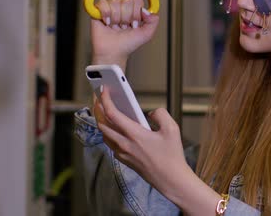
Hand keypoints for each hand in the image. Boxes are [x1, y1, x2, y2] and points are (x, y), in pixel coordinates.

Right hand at [91, 0, 158, 64]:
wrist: (113, 52)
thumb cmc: (128, 44)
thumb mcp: (147, 34)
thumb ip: (154, 21)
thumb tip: (146, 10)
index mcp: (133, 11)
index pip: (137, 0)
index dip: (136, 12)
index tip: (134, 25)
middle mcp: (122, 8)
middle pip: (127, 0)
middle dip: (126, 17)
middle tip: (123, 27)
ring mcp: (110, 8)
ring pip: (115, 2)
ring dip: (116, 18)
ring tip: (115, 27)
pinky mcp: (98, 10)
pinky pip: (103, 2)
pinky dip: (106, 14)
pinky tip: (107, 23)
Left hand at [93, 88, 223, 214]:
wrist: (171, 180)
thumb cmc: (172, 156)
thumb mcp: (172, 128)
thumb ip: (160, 114)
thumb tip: (151, 113)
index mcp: (134, 134)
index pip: (112, 114)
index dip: (105, 100)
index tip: (103, 90)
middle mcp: (124, 144)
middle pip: (102, 124)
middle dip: (98, 109)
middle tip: (100, 98)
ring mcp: (123, 153)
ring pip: (104, 135)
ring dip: (102, 121)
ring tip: (105, 111)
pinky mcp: (125, 160)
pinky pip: (111, 144)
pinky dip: (109, 133)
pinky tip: (115, 129)